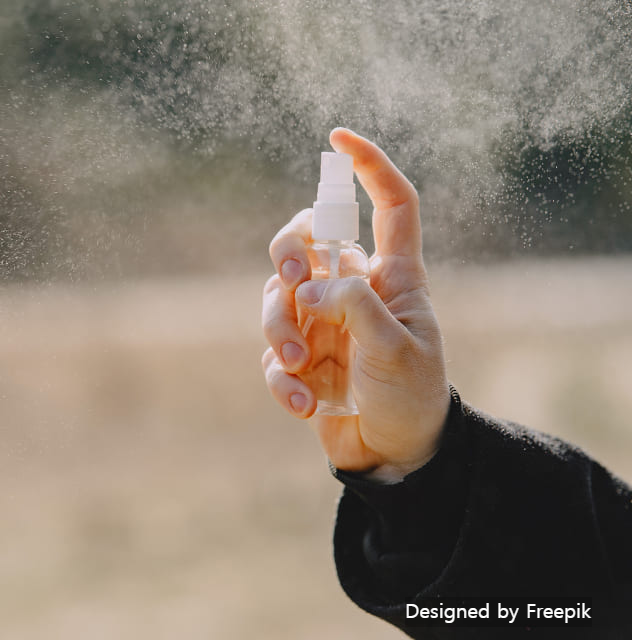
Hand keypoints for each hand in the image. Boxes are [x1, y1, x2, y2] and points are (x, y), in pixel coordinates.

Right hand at [261, 128, 449, 481]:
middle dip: (289, 250)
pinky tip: (304, 403)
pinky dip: (282, 377)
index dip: (368, 167)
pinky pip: (274, 353)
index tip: (338, 139)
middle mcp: (352, 291)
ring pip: (278, 297)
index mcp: (393, 278)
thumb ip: (356, 308)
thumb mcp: (398, 350)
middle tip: (292, 276)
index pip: (390, 207)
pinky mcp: (299, 358)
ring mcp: (321, 323)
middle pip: (307, 240)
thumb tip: (310, 289)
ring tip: (303, 366)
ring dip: (282, 329)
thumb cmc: (412, 397)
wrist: (395, 454)